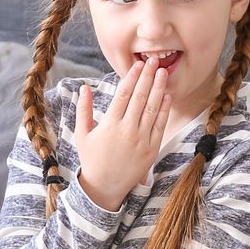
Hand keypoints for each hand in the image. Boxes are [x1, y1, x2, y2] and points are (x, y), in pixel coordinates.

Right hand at [71, 58, 170, 210]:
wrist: (105, 187)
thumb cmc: (91, 159)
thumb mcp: (82, 134)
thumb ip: (84, 109)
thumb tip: (84, 87)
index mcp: (109, 124)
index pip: (123, 94)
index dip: (132, 77)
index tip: (138, 64)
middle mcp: (127, 130)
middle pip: (140, 97)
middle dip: (148, 76)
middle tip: (154, 60)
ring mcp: (141, 140)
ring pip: (152, 108)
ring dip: (159, 88)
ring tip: (163, 72)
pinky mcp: (151, 149)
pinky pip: (159, 125)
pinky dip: (164, 109)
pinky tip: (167, 95)